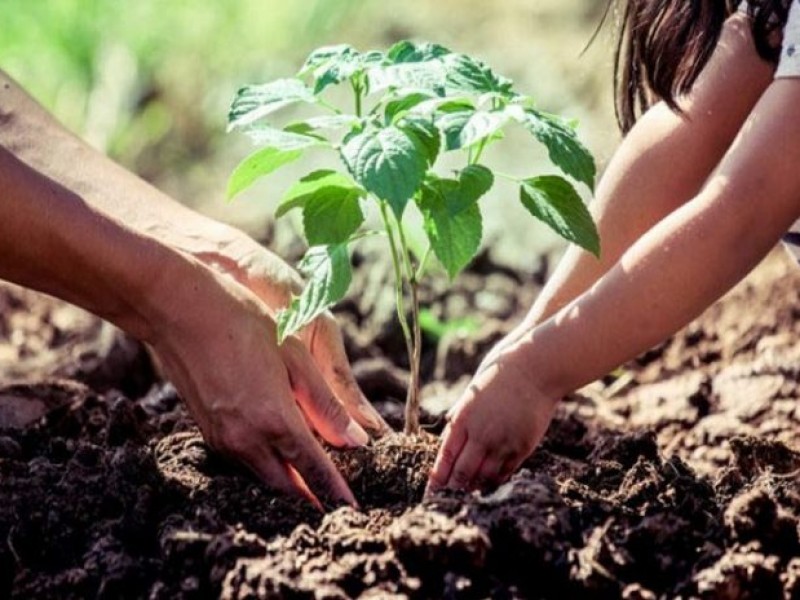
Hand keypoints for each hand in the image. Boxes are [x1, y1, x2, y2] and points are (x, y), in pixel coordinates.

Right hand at [146, 223, 386, 506]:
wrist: (180, 310)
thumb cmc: (245, 324)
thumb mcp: (296, 358)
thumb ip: (325, 405)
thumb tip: (355, 441)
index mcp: (274, 420)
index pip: (314, 470)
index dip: (336, 491)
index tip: (353, 508)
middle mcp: (246, 439)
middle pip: (287, 485)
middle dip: (312, 495)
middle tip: (335, 498)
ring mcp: (222, 439)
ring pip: (263, 476)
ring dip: (289, 483)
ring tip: (314, 481)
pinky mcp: (208, 433)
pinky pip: (244, 461)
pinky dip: (266, 466)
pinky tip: (280, 454)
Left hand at [426, 341, 558, 493]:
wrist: (534, 370)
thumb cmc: (499, 376)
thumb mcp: (471, 394)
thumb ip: (460, 418)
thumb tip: (447, 438)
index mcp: (463, 419)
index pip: (446, 457)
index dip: (438, 478)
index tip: (431, 492)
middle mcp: (481, 434)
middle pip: (463, 472)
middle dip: (453, 489)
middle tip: (446, 501)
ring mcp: (503, 442)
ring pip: (484, 476)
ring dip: (473, 487)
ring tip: (466, 497)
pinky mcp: (522, 446)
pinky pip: (505, 471)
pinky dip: (494, 480)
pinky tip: (488, 484)